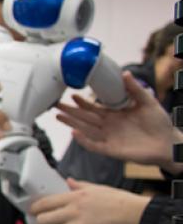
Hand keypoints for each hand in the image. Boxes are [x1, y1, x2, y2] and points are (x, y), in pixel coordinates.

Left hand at [30, 178, 149, 223]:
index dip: (35, 208)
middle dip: (42, 223)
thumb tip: (68, 181)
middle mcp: (73, 212)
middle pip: (43, 219)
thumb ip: (80, 185)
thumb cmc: (121, 202)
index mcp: (74, 197)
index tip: (33, 211)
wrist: (138, 217)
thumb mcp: (98, 188)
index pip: (44, 203)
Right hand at [55, 72, 182, 172]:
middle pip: (84, 118)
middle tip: (55, 105)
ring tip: (58, 116)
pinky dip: (83, 140)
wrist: (168, 144)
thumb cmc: (160, 124)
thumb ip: (135, 89)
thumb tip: (125, 73)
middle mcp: (109, 126)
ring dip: (71, 123)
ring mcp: (108, 138)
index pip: (94, 108)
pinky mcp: (111, 150)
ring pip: (85, 129)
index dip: (83, 102)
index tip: (72, 94)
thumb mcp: (148, 102)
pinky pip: (93, 145)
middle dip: (70, 111)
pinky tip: (74, 133)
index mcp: (115, 114)